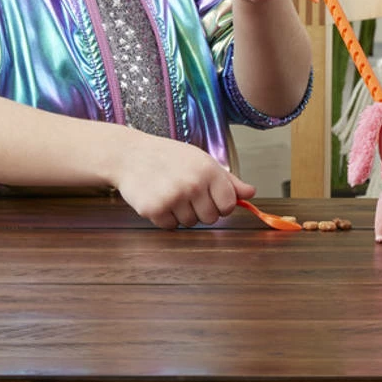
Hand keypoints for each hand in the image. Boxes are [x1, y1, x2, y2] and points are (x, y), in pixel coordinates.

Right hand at [113, 129, 255, 228]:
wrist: (130, 155)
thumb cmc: (169, 157)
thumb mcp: (201, 160)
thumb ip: (228, 180)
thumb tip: (251, 193)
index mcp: (208, 170)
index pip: (229, 205)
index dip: (221, 204)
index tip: (211, 198)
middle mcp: (193, 184)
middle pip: (211, 218)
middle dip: (201, 210)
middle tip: (187, 193)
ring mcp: (174, 198)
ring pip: (190, 224)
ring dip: (182, 214)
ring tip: (170, 192)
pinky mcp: (155, 209)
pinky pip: (170, 226)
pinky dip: (165, 218)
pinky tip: (159, 198)